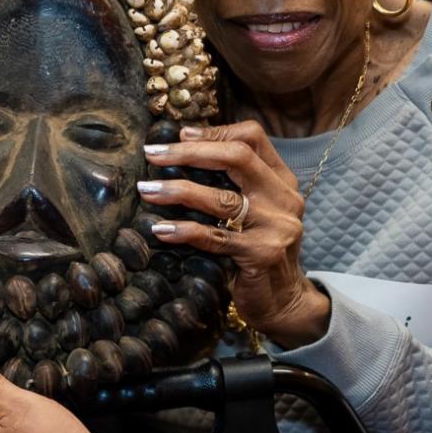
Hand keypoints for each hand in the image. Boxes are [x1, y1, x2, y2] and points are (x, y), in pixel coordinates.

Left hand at [141, 123, 329, 348]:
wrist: (284, 300)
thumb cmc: (259, 249)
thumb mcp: (258, 210)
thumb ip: (236, 182)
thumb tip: (185, 148)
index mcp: (283, 180)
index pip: (253, 137)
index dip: (215, 131)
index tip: (180, 134)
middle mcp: (284, 198)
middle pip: (237, 158)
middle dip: (190, 153)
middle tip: (153, 154)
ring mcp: (276, 226)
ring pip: (223, 198)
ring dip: (178, 191)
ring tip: (147, 190)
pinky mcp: (262, 254)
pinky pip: (215, 238)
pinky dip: (185, 231)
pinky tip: (161, 228)